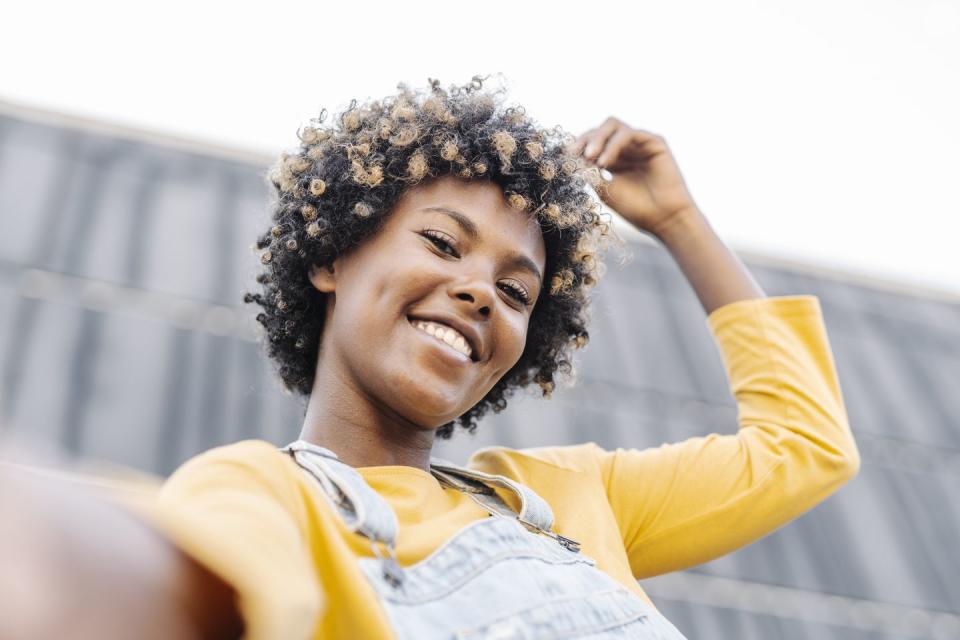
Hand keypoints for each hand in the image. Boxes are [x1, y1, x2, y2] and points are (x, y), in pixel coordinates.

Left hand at [572, 117, 698, 236]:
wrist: (664, 219)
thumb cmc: (637, 209)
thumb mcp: (605, 190)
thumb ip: (590, 174)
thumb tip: (570, 160)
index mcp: (613, 159)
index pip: (591, 142)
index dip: (577, 146)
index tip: (564, 157)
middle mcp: (626, 148)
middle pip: (600, 130)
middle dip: (584, 139)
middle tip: (574, 153)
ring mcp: (640, 143)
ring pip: (613, 126)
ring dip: (598, 138)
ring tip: (590, 157)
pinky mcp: (654, 142)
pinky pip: (628, 134)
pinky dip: (613, 145)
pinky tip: (604, 162)